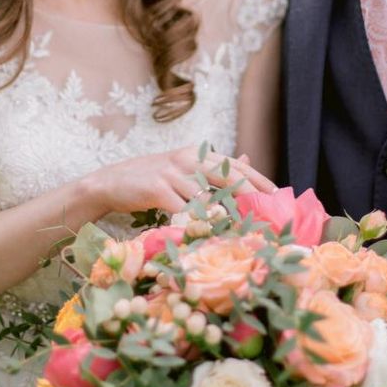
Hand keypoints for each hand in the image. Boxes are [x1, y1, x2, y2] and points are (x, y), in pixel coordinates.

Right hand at [87, 145, 276, 215]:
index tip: (277, 194)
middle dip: (250, 192)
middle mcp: (186, 159)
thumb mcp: (182, 168)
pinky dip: (196, 221)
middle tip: (269, 210)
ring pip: (206, 193)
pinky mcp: (156, 188)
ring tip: (243, 227)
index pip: (234, 164)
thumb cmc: (150, 180)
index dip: (257, 178)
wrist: (109, 182)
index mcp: (196, 154)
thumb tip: (246, 160)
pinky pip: (182, 208)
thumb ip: (212, 166)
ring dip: (225, 212)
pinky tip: (208, 233)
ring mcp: (171, 172)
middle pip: (226, 174)